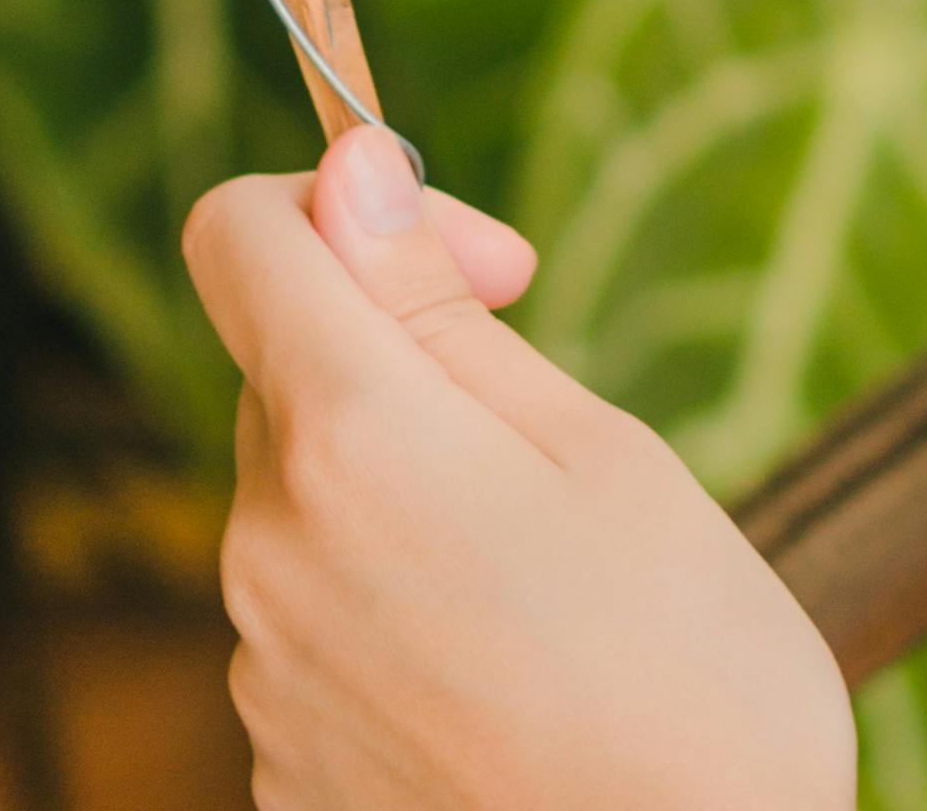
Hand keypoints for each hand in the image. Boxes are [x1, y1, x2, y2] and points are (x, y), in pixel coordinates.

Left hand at [187, 125, 855, 810]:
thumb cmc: (690, 676)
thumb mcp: (600, 451)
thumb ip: (442, 313)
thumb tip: (352, 176)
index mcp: (348, 442)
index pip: (236, 233)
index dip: (346, 202)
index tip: (480, 265)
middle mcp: (267, 554)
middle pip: (286, 373)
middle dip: (398, 359)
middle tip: (549, 430)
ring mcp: (265, 678)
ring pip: (306, 504)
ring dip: (401, 495)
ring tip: (546, 583)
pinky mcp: (282, 775)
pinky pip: (315, 627)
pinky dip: (392, 614)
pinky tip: (507, 674)